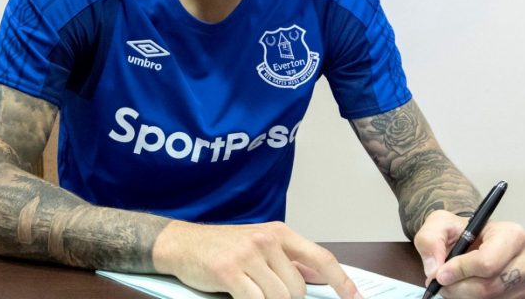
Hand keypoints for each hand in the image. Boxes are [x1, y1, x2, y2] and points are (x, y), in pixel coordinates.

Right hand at [153, 220, 361, 298]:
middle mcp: (266, 240)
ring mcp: (248, 255)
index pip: (320, 258)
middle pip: (297, 289)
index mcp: (279, 233)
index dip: (342, 281)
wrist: (182, 243)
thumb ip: (289, 260)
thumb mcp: (259, 245)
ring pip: (279, 298)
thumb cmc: (222, 247)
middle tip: (264, 291)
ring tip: (250, 292)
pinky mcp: (230, 272)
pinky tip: (242, 296)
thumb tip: (320, 277)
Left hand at [414, 211, 524, 297]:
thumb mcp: (439, 225)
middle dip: (459, 288)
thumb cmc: (461, 232)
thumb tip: (434, 270)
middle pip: (490, 286)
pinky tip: (469, 288)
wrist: (474, 241)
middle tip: (442, 283)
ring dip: (466, 296)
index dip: (460, 272)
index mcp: (512, 234)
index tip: (440, 275)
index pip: (487, 263)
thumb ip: (430, 240)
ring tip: (455, 283)